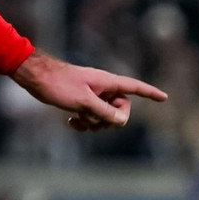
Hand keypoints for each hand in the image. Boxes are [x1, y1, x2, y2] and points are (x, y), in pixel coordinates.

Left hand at [10, 50, 166, 131]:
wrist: (34, 76)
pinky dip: (84, 122)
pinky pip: (91, 116)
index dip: (149, 93)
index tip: (164, 97)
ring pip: (104, 115)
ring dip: (94, 123)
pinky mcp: (80, 100)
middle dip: (110, 119)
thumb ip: (104, 112)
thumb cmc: (58, 83)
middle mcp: (102, 87)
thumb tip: (121, 122)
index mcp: (107, 82)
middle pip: (120, 109)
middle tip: (93, 120)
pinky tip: (71, 123)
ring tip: (77, 120)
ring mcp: (91, 94)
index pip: (134, 87)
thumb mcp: (83, 100)